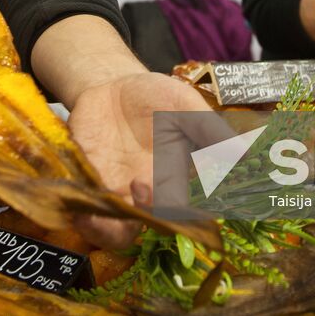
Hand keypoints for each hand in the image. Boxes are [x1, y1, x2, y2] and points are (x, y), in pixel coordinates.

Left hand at [66, 71, 222, 247]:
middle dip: (124, 226)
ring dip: (95, 225)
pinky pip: (76, 199)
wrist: (114, 85)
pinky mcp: (79, 175)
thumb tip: (244, 152)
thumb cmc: (157, 98)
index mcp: (167, 182)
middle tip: (125, 199)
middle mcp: (136, 193)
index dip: (163, 213)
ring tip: (89, 215)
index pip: (169, 214)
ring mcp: (105, 187)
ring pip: (101, 224)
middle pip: (130, 230)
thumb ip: (210, 129)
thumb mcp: (185, 106)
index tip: (156, 192)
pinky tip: (71, 192)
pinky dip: (73, 200)